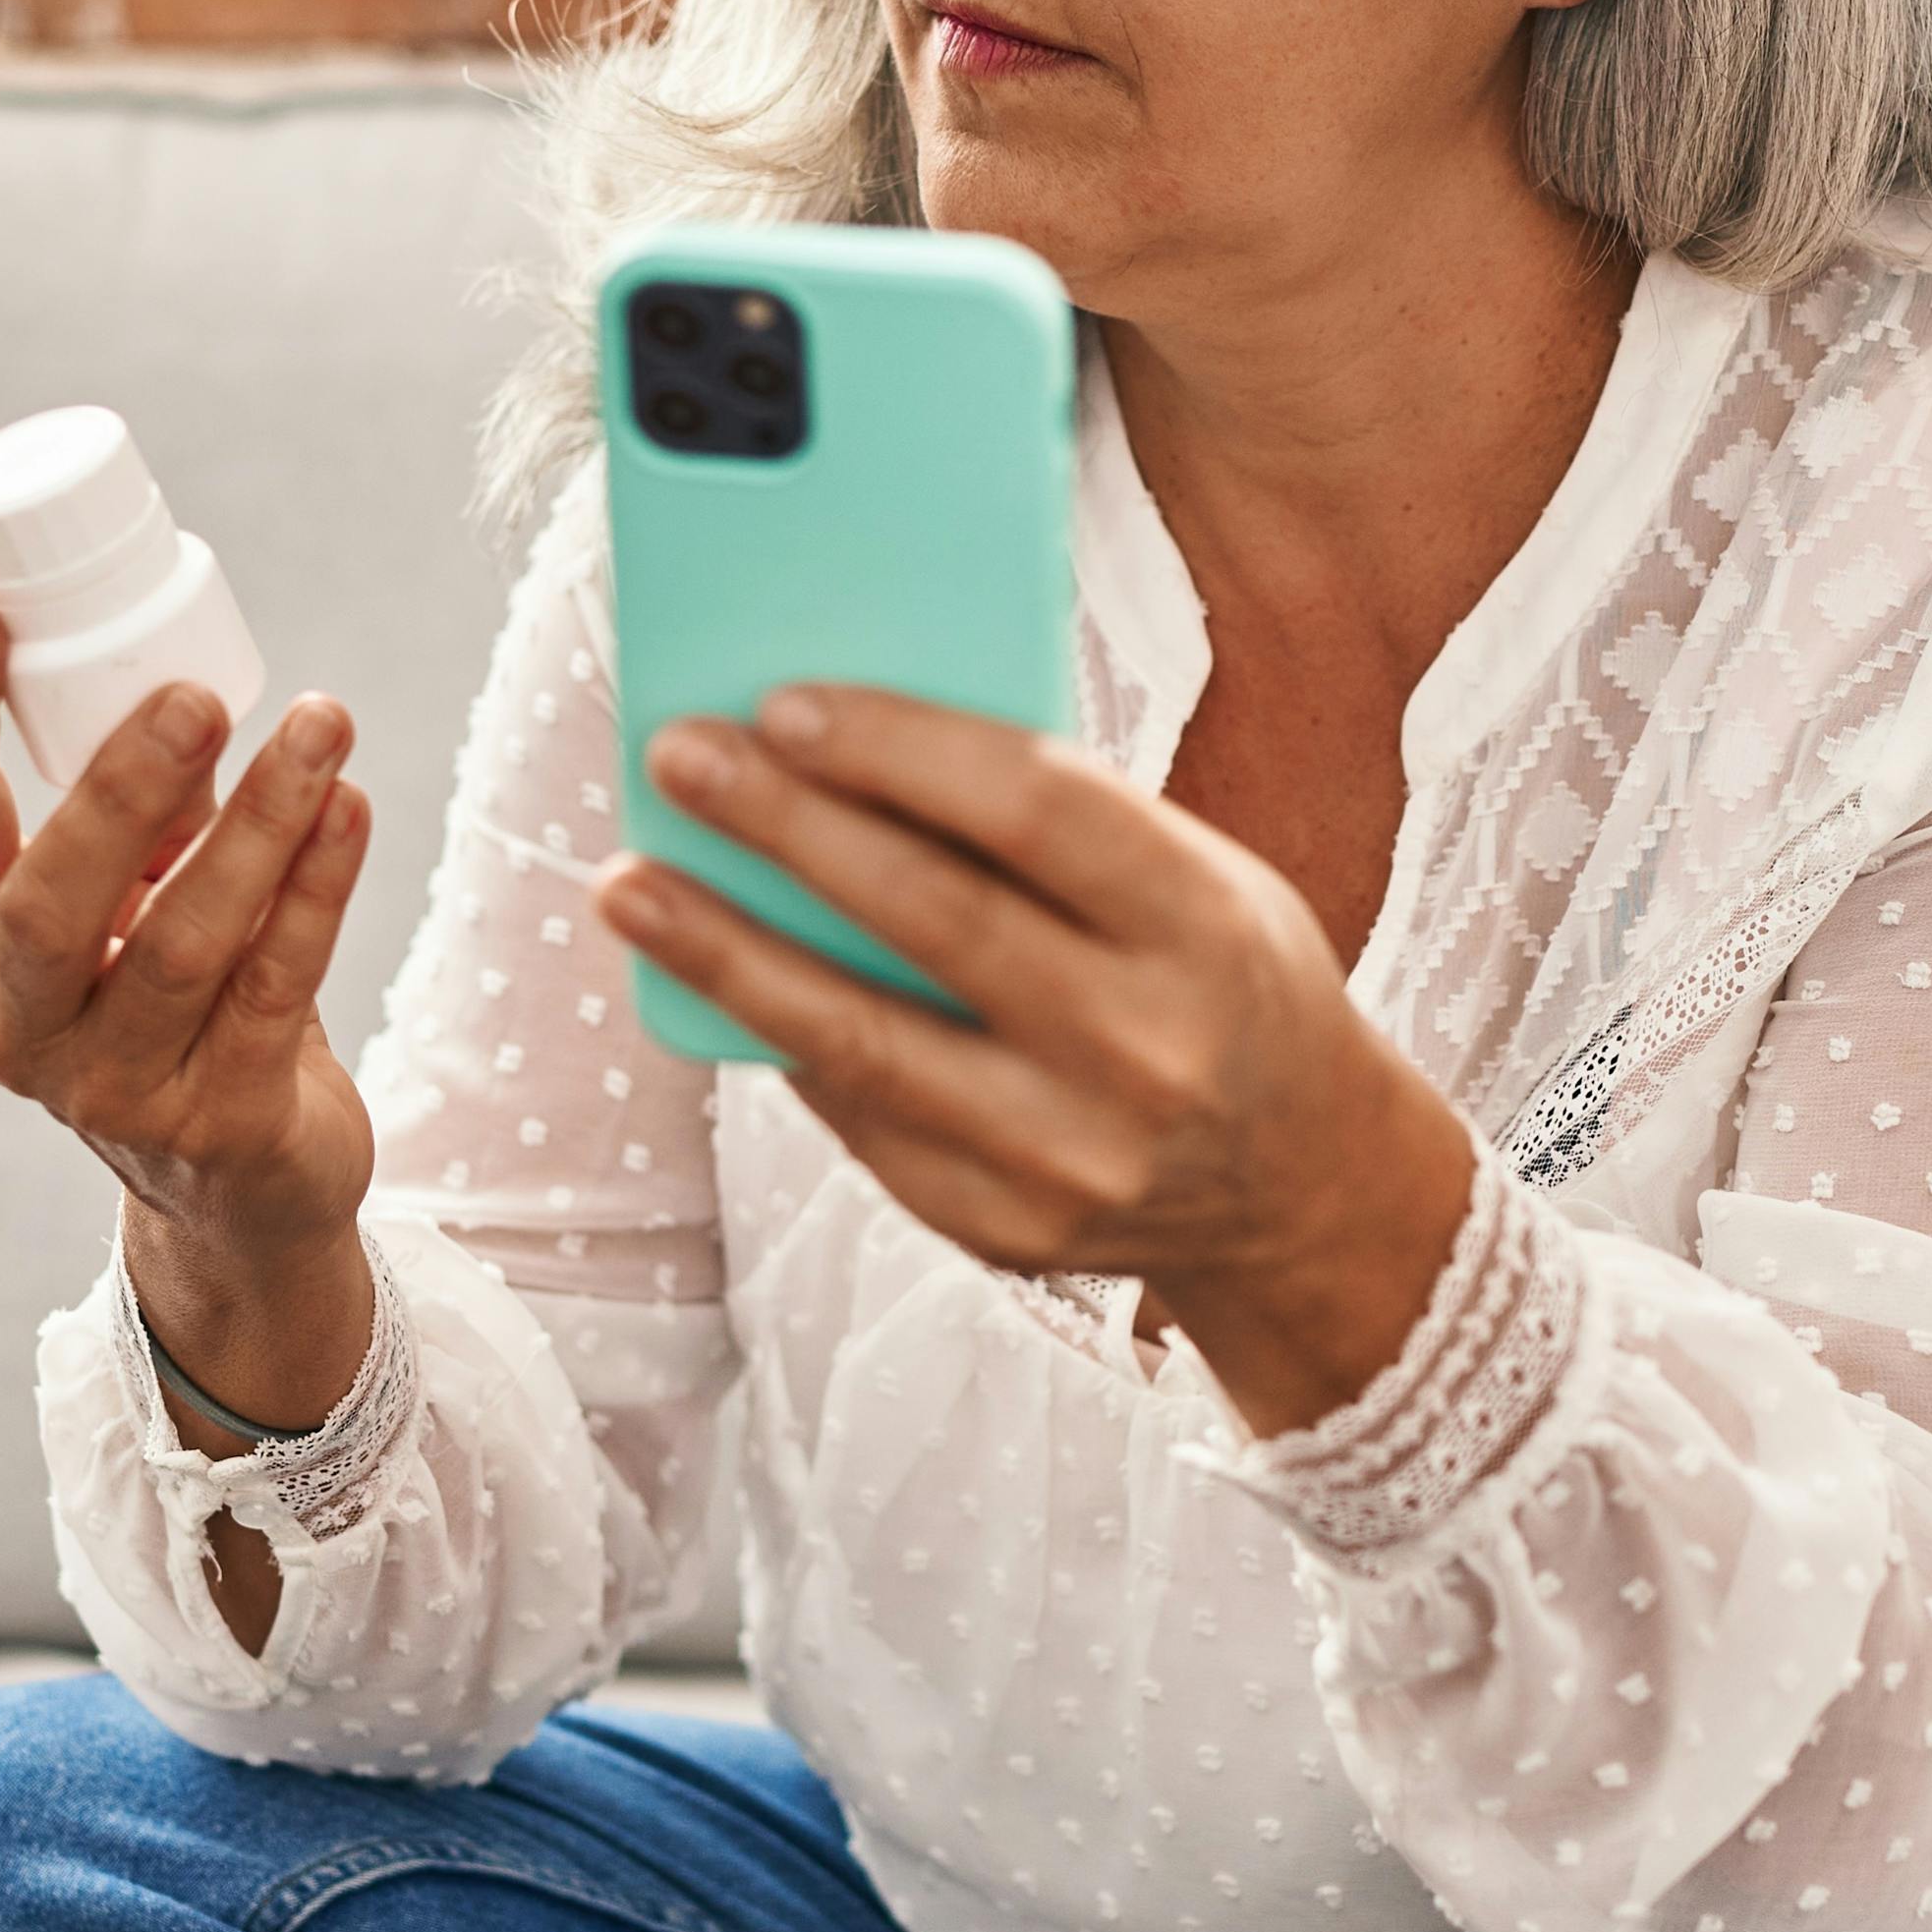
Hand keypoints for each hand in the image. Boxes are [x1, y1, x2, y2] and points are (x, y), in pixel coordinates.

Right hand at [0, 600, 377, 1427]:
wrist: (244, 1192)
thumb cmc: (184, 1005)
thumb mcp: (140, 901)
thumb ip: (145, 809)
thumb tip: (174, 678)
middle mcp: (27, 1026)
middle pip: (49, 906)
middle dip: (121, 791)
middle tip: (197, 697)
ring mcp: (116, 1092)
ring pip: (184, 947)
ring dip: (261, 825)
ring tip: (324, 727)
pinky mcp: (220, 1129)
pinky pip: (275, 991)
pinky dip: (319, 892)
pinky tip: (352, 811)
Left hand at [600, 682, 1476, 1436]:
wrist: (1303, 1184)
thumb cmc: (1222, 979)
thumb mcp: (1199, 880)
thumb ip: (1057, 829)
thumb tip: (846, 751)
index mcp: (1205, 928)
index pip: (1036, 812)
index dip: (900, 751)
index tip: (784, 701)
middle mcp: (1144, 1050)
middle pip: (929, 917)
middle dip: (784, 826)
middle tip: (678, 755)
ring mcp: (1070, 1157)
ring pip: (861, 1039)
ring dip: (725, 952)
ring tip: (627, 885)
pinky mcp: (1004, 1230)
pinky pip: (863, 1119)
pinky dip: (785, 1040)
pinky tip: (715, 978)